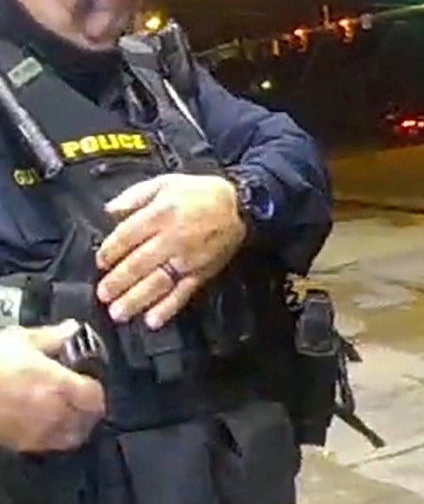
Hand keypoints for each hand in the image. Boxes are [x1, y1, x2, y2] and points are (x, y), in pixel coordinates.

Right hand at [0, 323, 105, 452]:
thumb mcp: (20, 339)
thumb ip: (52, 336)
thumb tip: (73, 329)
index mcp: (59, 385)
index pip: (95, 397)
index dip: (96, 390)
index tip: (90, 382)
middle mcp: (53, 412)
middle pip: (88, 421)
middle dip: (89, 411)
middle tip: (83, 401)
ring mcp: (35, 431)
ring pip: (70, 438)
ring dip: (74, 427)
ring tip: (68, 416)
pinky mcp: (17, 444)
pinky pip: (45, 446)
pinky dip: (51, 438)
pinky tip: (44, 425)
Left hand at [96, 174, 246, 328]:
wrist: (241, 206)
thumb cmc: (201, 193)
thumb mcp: (166, 182)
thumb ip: (135, 196)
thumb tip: (110, 211)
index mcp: (161, 214)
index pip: (127, 236)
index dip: (110, 251)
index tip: (101, 262)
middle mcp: (173, 238)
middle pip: (138, 263)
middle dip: (117, 281)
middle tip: (103, 294)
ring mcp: (188, 258)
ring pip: (157, 282)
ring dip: (135, 299)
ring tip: (119, 312)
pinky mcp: (202, 272)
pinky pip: (183, 292)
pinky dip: (168, 308)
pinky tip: (153, 320)